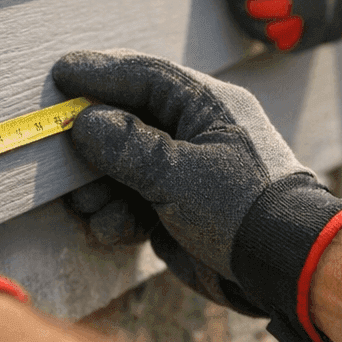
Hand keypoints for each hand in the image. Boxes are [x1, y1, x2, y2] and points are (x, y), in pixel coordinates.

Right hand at [56, 50, 341, 341]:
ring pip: (120, 166)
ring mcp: (183, 171)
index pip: (146, 75)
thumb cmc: (243, 208)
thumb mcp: (181, 173)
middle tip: (62, 158)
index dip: (101, 73)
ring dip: (99, 188)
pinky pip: (129, 201)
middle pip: (125, 121)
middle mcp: (193, 132)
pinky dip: (117, 216)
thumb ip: (129, 146)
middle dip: (92, 144)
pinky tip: (121, 230)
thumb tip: (85, 122)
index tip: (59, 76)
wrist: (282, 268)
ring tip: (95, 205)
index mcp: (206, 105)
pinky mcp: (174, 208)